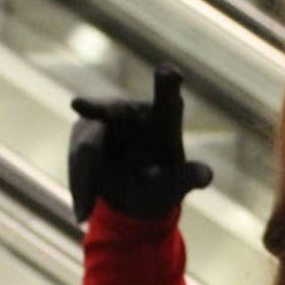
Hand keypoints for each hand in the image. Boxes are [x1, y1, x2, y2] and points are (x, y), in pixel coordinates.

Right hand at [68, 65, 212, 221]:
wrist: (131, 196)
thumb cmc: (162, 185)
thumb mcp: (175, 185)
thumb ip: (188, 177)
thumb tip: (206, 176)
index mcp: (164, 117)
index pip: (167, 100)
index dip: (167, 85)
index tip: (169, 71)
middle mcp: (133, 112)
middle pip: (114, 111)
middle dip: (96, 107)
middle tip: (79, 105)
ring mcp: (105, 119)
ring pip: (89, 144)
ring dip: (86, 177)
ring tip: (86, 213)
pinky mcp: (84, 131)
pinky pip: (78, 159)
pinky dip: (81, 186)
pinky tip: (82, 213)